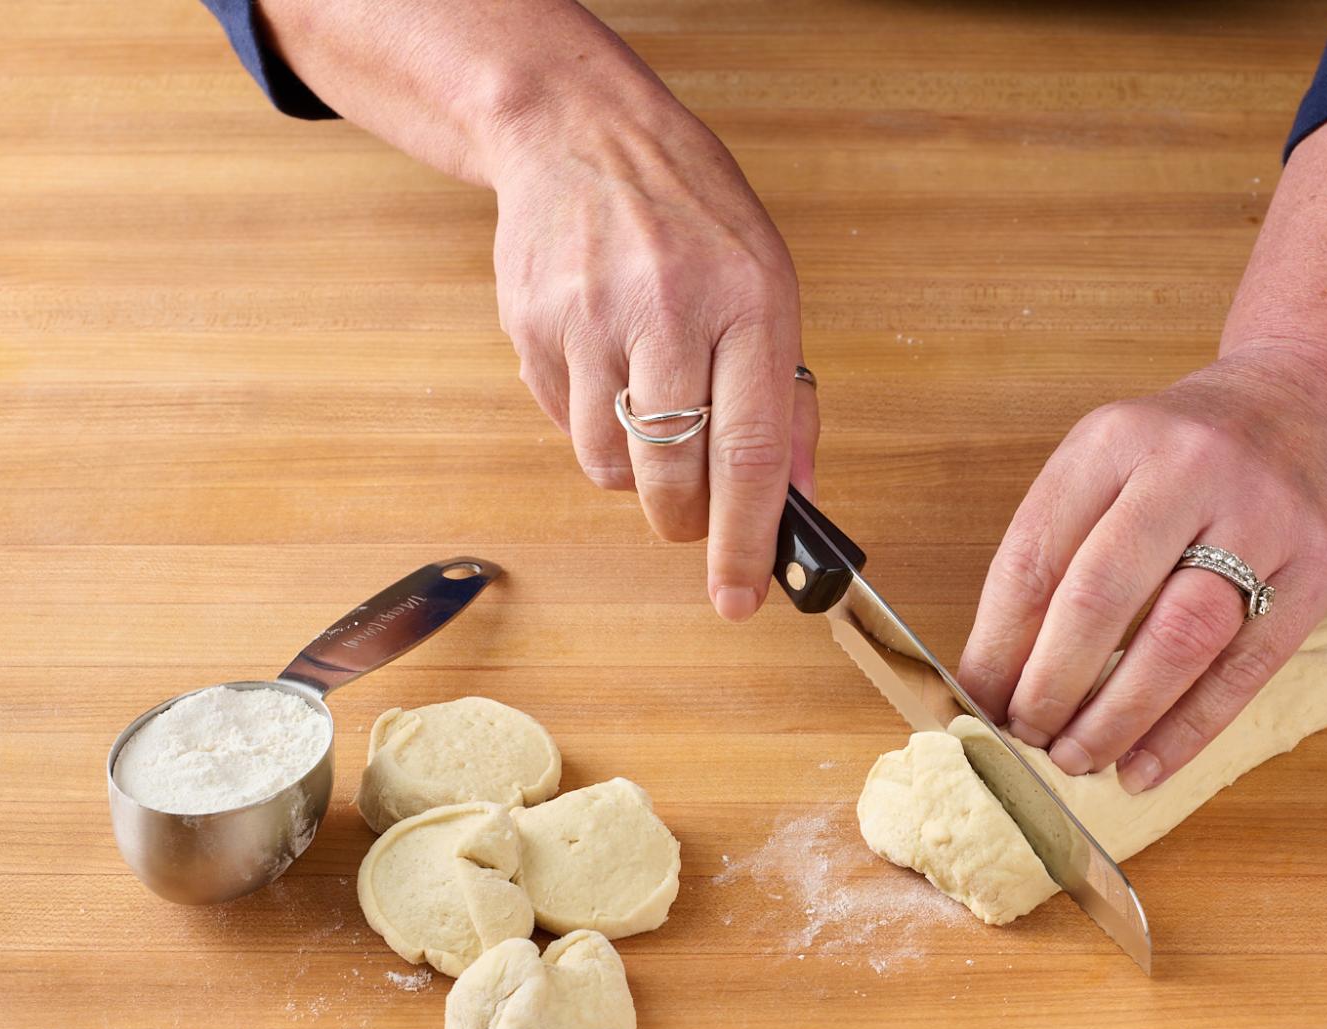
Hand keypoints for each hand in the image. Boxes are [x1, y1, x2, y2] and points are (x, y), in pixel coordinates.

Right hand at [488, 71, 812, 620]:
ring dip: (636, 473)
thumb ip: (786, 396)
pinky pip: (563, 424)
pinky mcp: (531, 326)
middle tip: (695, 516)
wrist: (581, 132)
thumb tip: (795, 499)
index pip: (751, 452)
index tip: (742, 598)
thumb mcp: (770, 285)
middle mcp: (666, 308)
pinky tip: (607, 366)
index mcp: (747, 300)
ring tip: (651, 413)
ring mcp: (588, 317)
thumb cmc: (692, 214)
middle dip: (686, 521)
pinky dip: (590, 424)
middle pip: (672, 474)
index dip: (746, 539)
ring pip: (609, 464)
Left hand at [956, 346, 1326, 793]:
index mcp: (1115, 440)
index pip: (1036, 556)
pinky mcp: (1319, 568)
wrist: (1321, 395)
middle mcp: (1188, 469)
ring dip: (1116, 718)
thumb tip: (995, 673)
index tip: (972, 704)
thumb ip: (1061, 548)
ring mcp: (1263, 517)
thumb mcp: (1115, 461)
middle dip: (1049, 686)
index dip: (996, 645)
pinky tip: (1144, 768)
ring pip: (1177, 640)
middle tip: (1024, 738)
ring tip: (1077, 761)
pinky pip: (1244, 669)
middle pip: (1099, 599)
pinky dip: (1186, 731)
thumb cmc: (1193, 450)